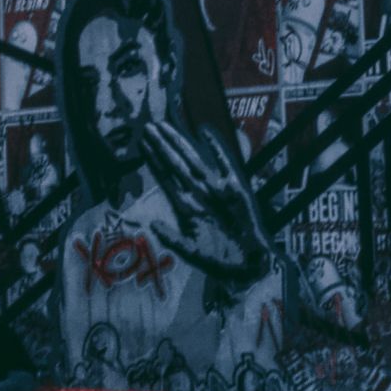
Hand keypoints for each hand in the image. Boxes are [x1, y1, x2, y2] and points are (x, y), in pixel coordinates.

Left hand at [142, 122, 270, 286]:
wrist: (248, 264)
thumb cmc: (220, 260)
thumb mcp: (192, 253)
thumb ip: (173, 239)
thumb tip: (153, 225)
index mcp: (185, 207)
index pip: (165, 178)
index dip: (153, 161)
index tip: (142, 143)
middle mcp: (198, 194)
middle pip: (175, 164)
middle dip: (162, 146)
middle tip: (149, 126)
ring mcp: (216, 189)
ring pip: (193, 160)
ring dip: (180, 143)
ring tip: (165, 126)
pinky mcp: (235, 188)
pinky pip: (224, 163)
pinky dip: (216, 148)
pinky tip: (204, 132)